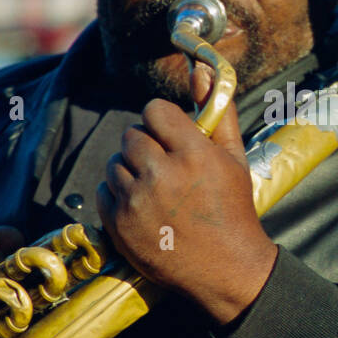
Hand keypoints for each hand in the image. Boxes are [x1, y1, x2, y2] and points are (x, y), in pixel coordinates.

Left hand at [97, 66, 277, 324]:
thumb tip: (200, 68)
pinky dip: (119, 194)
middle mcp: (161, 174)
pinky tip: (143, 206)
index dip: (164, 122)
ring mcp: (137, 201)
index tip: (173, 137)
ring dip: (131, 170)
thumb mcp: (233, 158)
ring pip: (115, 162)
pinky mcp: (119, 224)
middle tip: (165, 165)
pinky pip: (104, 190)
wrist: (226, 269)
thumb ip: (216, 110)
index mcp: (192, 153)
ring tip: (155, 188)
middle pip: (132, 134)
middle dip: (147, 145)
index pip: (155, 111)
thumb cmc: (232, 209)